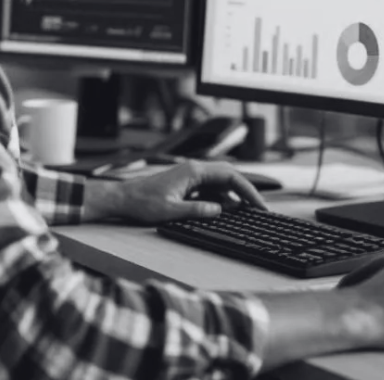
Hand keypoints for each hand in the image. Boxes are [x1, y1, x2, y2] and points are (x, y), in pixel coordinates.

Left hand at [113, 160, 267, 224]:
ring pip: (220, 182)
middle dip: (245, 191)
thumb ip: (197, 210)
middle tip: (259, 208)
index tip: (259, 203)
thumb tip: (220, 210)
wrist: (124, 198)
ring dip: (233, 196)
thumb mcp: (171, 211)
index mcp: (193, 172)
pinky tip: (224, 211)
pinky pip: (210, 188)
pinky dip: (220, 198)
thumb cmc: (143, 202)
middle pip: (229, 176)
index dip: (247, 190)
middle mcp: (194, 170)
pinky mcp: (186, 184)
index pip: (230, 176)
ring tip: (246, 212)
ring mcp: (190, 176)